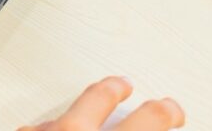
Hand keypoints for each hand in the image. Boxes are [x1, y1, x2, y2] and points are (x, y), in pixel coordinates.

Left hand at [20, 77, 184, 130]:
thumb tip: (147, 127)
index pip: (152, 117)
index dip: (167, 112)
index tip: (171, 111)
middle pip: (101, 95)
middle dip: (116, 88)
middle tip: (124, 85)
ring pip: (64, 113)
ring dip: (78, 113)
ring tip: (83, 113)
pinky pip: (39, 129)